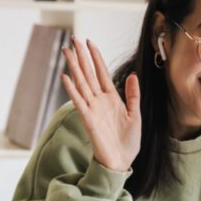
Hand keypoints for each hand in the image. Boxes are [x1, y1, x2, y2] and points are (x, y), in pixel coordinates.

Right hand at [61, 37, 140, 171]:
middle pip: (88, 73)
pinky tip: (66, 77)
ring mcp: (92, 109)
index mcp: (112, 98)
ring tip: (66, 51)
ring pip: (81, 83)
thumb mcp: (135, 114)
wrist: (121, 161)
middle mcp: (99, 101)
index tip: (90, 42)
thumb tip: (133, 75)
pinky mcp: (88, 119)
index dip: (96, 57)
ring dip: (74, 67)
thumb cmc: (128, 141)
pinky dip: (72, 89)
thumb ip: (133, 95)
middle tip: (73, 38)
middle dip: (81, 56)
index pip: (102, 73)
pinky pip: (79, 102)